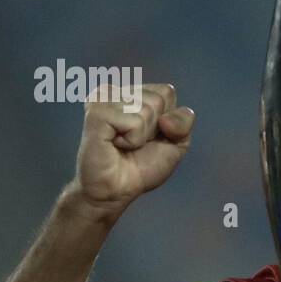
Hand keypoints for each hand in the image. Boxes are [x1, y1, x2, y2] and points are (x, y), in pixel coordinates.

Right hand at [71, 83, 194, 219]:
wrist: (118, 190)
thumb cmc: (142, 166)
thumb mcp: (176, 143)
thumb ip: (184, 122)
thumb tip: (165, 118)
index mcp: (132, 93)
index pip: (167, 92)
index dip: (168, 120)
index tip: (150, 136)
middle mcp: (116, 91)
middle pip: (159, 98)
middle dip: (155, 129)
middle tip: (134, 142)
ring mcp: (103, 99)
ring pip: (147, 108)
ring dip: (142, 136)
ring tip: (123, 144)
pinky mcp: (96, 113)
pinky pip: (134, 122)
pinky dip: (132, 140)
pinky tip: (115, 144)